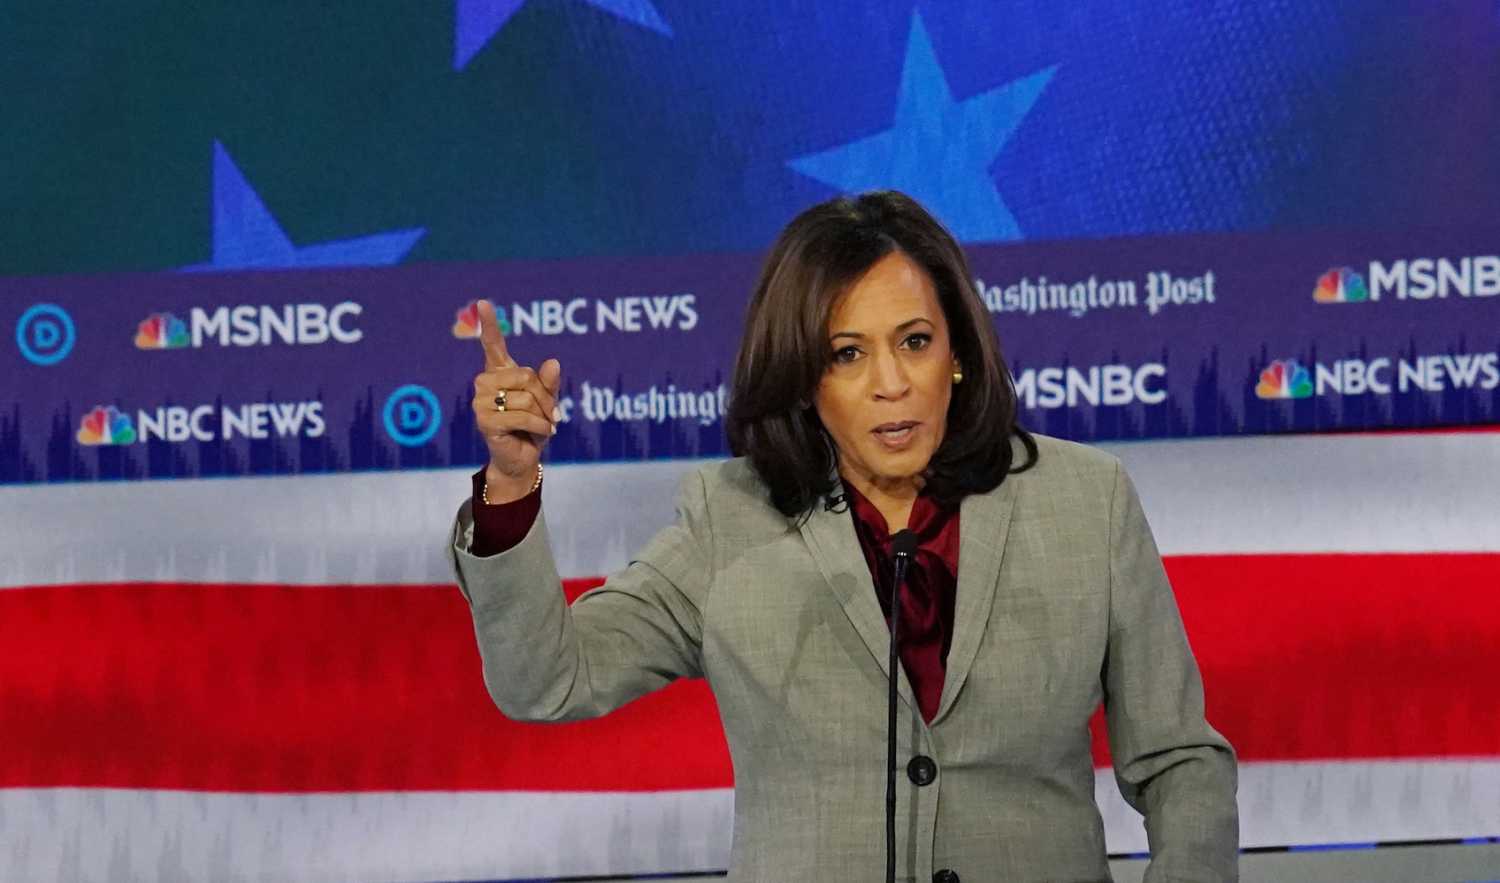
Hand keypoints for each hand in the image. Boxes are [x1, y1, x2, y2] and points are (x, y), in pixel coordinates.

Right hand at [470, 299, 560, 500]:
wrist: (522, 459)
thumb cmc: (533, 427)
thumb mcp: (547, 402)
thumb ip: (549, 383)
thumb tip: (554, 363)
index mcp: (500, 373)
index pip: (493, 345)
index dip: (490, 324)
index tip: (483, 302)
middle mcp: (485, 383)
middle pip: (525, 375)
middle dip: (544, 395)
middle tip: (550, 413)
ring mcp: (481, 402)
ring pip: (525, 397)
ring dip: (544, 414)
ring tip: (545, 425)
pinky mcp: (484, 421)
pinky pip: (522, 415)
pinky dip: (540, 425)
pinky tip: (542, 433)